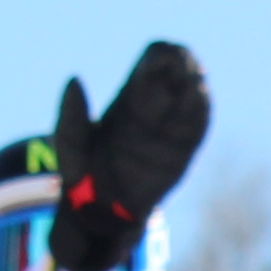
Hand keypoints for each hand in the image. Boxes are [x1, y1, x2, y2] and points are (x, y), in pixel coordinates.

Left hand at [45, 41, 208, 270]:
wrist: (100, 215)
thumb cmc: (81, 176)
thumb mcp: (69, 142)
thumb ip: (71, 113)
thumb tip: (74, 78)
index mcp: (127, 100)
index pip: (151, 65)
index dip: (160, 56)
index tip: (162, 56)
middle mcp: (153, 110)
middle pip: (176, 75)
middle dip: (183, 64)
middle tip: (183, 64)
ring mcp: (169, 130)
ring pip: (192, 97)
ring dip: (196, 85)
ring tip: (194, 78)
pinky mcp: (183, 152)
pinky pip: (197, 126)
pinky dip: (201, 111)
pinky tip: (201, 98)